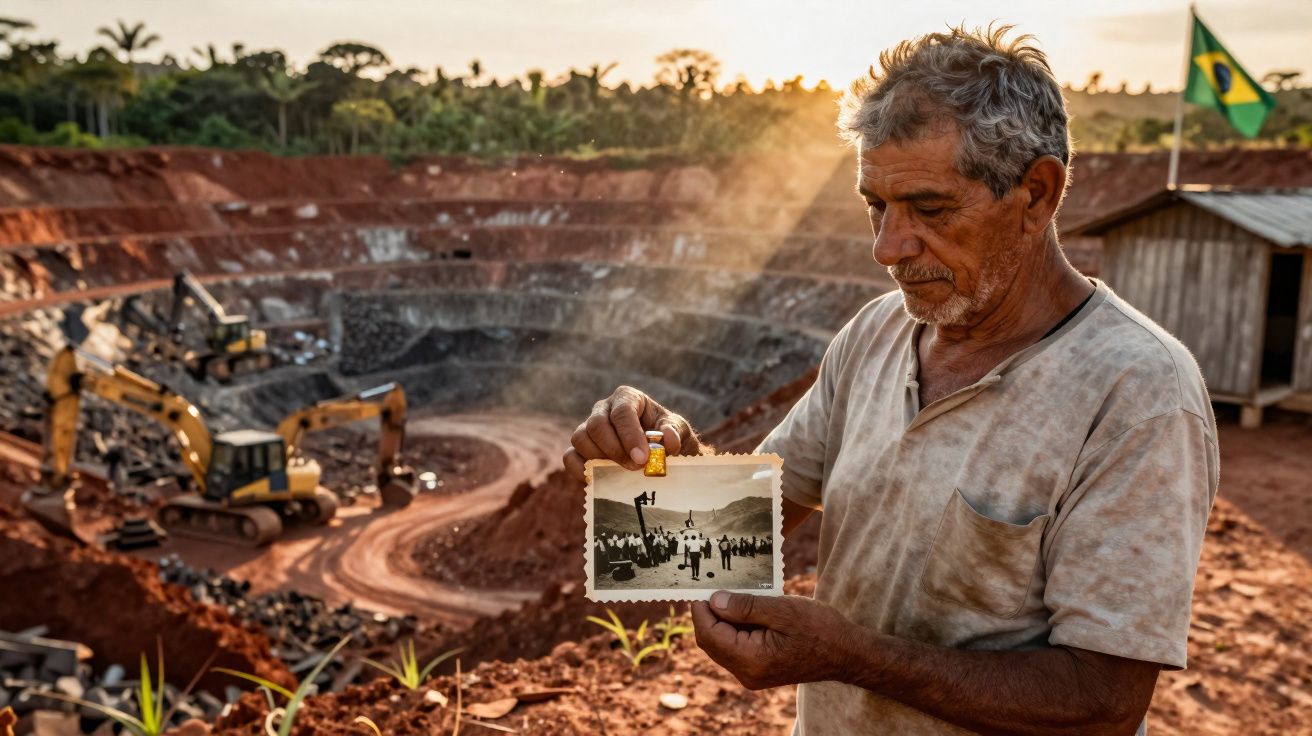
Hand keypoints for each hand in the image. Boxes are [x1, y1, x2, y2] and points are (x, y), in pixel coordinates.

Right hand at [562, 385, 699, 481]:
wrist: (661, 456)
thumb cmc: (668, 438)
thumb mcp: (679, 431)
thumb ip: (674, 432)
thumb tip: (667, 441)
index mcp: (627, 398)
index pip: (622, 412)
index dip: (630, 435)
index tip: (642, 458)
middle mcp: (604, 410)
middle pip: (597, 424)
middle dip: (615, 449)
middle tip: (634, 467)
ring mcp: (589, 429)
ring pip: (580, 439)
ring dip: (599, 459)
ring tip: (621, 472)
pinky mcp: (580, 450)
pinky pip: (570, 458)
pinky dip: (581, 471)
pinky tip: (602, 480)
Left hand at [692, 590, 858, 689]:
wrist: (846, 653)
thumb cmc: (820, 629)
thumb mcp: (782, 610)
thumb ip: (745, 607)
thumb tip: (714, 601)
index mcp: (751, 660)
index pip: (709, 635)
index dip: (700, 609)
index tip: (700, 586)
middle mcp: (747, 673)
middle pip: (711, 642)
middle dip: (708, 613)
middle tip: (711, 585)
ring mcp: (752, 674)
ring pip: (721, 645)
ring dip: (722, 619)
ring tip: (731, 593)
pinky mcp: (758, 669)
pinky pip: (735, 647)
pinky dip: (734, 627)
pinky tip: (744, 608)